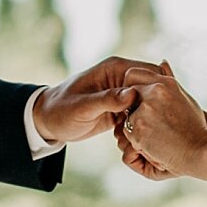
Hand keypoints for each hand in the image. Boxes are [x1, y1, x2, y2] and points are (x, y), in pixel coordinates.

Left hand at [33, 55, 152, 143]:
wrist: (48, 121)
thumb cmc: (60, 110)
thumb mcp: (82, 107)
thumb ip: (107, 100)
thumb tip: (132, 94)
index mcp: (115, 68)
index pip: (148, 72)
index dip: (158, 90)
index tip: (158, 111)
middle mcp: (122, 78)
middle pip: (153, 88)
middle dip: (156, 107)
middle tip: (152, 127)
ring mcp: (123, 93)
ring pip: (149, 104)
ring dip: (149, 118)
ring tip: (142, 135)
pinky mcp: (122, 109)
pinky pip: (140, 115)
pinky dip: (140, 126)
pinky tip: (134, 138)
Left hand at [119, 62, 206, 179]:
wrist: (200, 150)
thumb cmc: (195, 126)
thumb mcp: (185, 98)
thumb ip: (169, 80)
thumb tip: (162, 61)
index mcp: (166, 83)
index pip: (133, 74)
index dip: (130, 87)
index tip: (135, 100)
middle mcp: (154, 92)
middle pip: (127, 94)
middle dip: (132, 107)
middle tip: (148, 122)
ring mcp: (145, 109)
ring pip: (127, 116)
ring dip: (136, 126)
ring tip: (158, 136)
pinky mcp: (138, 128)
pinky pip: (128, 133)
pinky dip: (137, 141)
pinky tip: (155, 145)